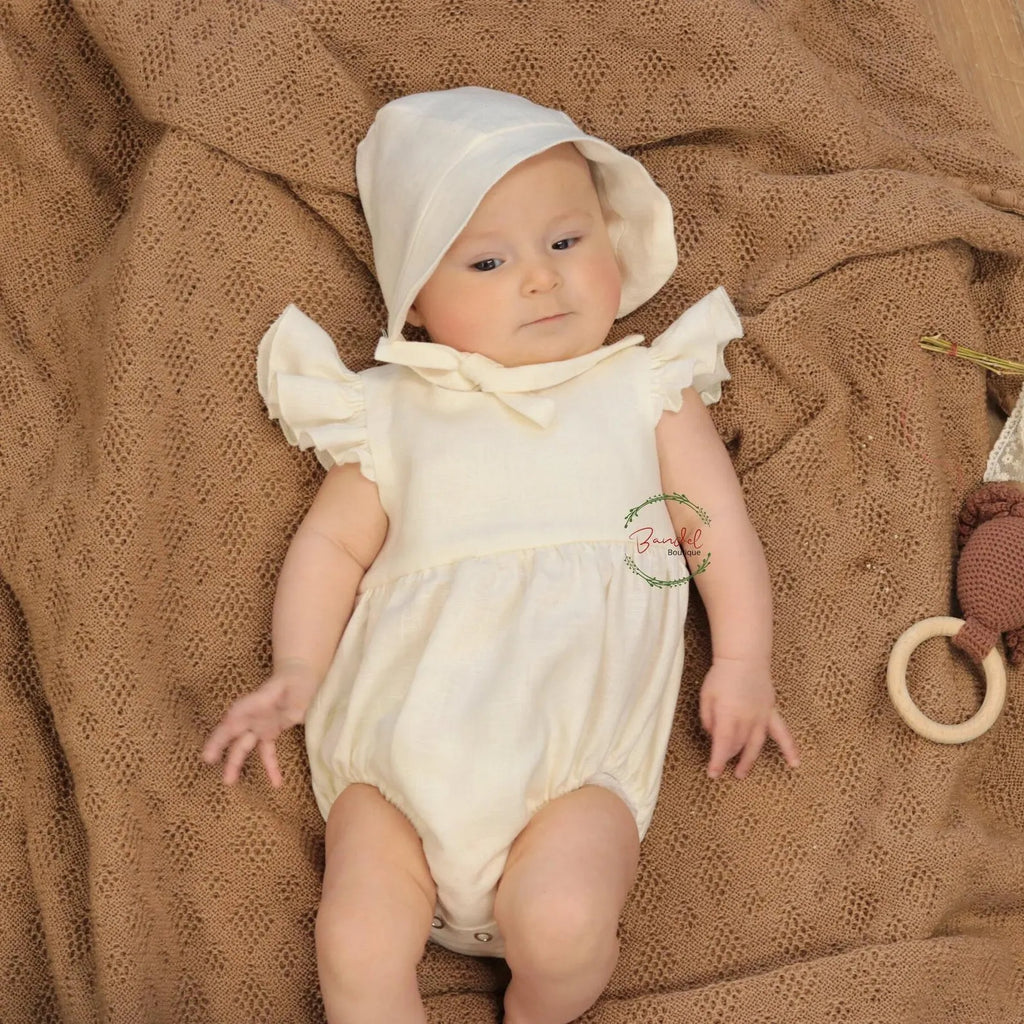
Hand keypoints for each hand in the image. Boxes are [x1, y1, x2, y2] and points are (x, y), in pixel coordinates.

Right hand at [201, 662, 319, 786]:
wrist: (300, 677)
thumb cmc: (296, 681)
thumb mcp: (293, 687)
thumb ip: (288, 702)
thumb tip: (290, 715)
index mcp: (252, 705)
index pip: (231, 721)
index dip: (219, 738)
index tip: (208, 755)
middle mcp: (251, 716)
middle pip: (232, 736)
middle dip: (221, 750)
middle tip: (210, 765)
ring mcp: (259, 725)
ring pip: (244, 746)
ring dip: (236, 764)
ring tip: (229, 782)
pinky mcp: (271, 732)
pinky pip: (267, 752)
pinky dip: (270, 767)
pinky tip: (276, 782)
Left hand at [699, 657, 799, 779]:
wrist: (744, 658)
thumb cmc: (721, 676)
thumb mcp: (705, 696)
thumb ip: (708, 719)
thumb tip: (714, 737)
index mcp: (728, 714)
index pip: (723, 744)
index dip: (717, 761)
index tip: (713, 773)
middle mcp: (747, 719)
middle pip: (737, 745)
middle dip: (728, 758)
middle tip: (720, 769)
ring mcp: (761, 717)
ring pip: (756, 745)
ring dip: (748, 761)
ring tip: (741, 774)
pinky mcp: (771, 713)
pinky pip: (783, 733)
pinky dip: (789, 748)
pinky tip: (795, 763)